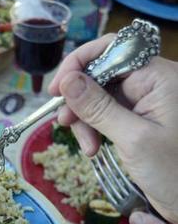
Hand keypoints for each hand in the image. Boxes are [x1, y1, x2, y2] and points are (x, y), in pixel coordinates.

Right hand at [48, 37, 177, 223]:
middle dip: (80, 99)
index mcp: (159, 77)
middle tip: (65, 124)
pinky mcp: (139, 119)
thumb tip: (67, 81)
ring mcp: (145, 102)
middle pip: (102, 74)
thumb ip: (99, 108)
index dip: (80, 64)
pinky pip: (107, 113)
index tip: (57, 89)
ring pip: (100, 96)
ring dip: (85, 119)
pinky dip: (94, 129)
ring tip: (87, 147)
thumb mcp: (133, 139)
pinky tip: (93, 148)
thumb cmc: (175, 172)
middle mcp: (152, 83)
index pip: (112, 50)